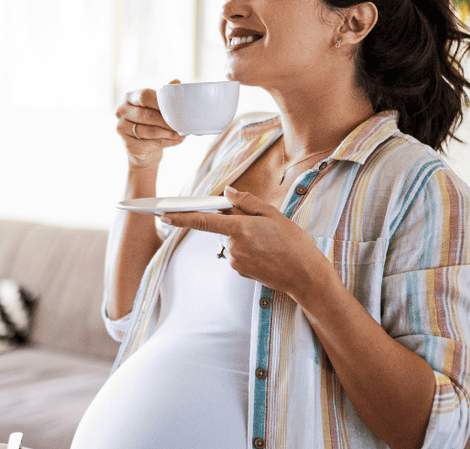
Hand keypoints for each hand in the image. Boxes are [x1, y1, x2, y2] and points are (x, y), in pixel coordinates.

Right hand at [116, 81, 185, 167]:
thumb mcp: (156, 107)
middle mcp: (122, 111)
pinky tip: (176, 140)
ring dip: (169, 133)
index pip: (144, 96)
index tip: (176, 107)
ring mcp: (122, 128)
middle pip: (147, 115)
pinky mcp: (128, 144)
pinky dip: (166, 142)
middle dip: (167, 120)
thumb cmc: (151, 122)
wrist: (143, 148)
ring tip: (182, 133)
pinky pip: (150, 144)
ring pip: (149, 131)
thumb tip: (176, 82)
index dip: (161, 101)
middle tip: (181, 124)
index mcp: (130, 97)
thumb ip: (163, 95)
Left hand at [160, 186, 326, 298]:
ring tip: (268, 242)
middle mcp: (233, 246)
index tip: (164, 215)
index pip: (202, 221)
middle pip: (222, 229)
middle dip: (234, 223)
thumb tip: (228, 193)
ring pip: (231, 242)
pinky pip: (237, 254)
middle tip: (261, 227)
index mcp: (239, 229)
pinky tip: (266, 252)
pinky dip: (247, 250)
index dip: (181, 217)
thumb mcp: (273, 214)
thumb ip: (247, 201)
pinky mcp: (240, 271)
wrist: (305, 276)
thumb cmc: (293, 243)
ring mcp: (235, 261)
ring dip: (243, 238)